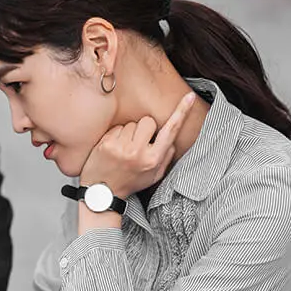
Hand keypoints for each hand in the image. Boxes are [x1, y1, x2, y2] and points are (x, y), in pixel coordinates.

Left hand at [80, 91, 196, 198]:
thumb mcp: (154, 176)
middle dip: (145, 128)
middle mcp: (138, 152)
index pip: (170, 131)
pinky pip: (117, 127)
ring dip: (129, 132)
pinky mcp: (106, 144)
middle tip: (138, 143)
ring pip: (132, 123)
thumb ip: (166, 157)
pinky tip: (114, 148)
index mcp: (153, 159)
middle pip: (148, 121)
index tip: (189, 97)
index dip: (181, 112)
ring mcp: (121, 147)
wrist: (102, 193)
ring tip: (124, 148)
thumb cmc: (129, 182)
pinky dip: (116, 135)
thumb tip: (171, 139)